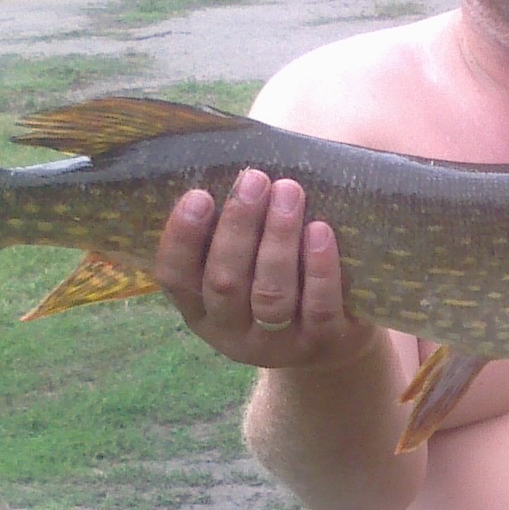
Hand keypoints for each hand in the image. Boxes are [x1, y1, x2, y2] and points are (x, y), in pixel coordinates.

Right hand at [152, 169, 380, 369]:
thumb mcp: (244, 263)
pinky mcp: (322, 344)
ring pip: (271, 293)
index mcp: (200, 310)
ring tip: (289, 191)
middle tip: (255, 178)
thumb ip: (230, 228)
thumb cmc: (279, 279)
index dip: (182, 238)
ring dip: (278, 238)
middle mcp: (231, 333)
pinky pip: (318, 307)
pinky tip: (320, 230)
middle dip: (239, 226)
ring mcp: (277, 345)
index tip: (198, 194)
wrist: (334, 339)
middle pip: (225, 282)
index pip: (174, 277)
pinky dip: (318, 267)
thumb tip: (230, 164)